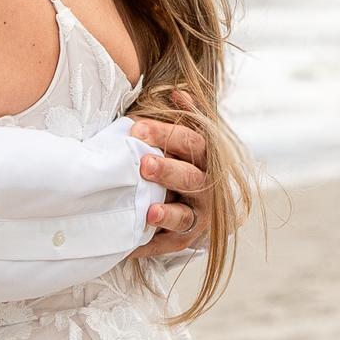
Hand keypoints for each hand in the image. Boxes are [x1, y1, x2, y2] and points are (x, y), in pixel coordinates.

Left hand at [126, 111, 208, 251]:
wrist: (204, 205)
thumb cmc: (186, 164)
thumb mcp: (188, 140)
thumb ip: (185, 118)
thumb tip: (179, 93)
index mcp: (206, 159)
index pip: (192, 143)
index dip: (166, 136)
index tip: (137, 130)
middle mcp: (207, 188)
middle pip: (190, 178)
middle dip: (167, 171)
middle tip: (143, 164)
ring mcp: (199, 216)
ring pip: (184, 215)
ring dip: (166, 213)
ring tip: (150, 212)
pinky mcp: (186, 239)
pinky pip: (169, 244)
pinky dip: (150, 245)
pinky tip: (131, 247)